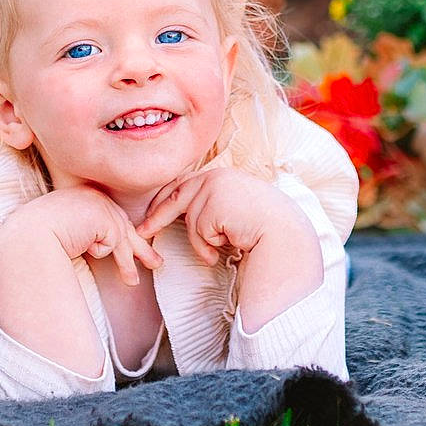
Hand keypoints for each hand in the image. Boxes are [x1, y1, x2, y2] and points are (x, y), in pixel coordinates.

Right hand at [8, 186, 164, 287]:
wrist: (29, 233)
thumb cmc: (38, 237)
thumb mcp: (67, 231)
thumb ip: (86, 233)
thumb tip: (103, 246)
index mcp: (84, 197)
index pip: (111, 217)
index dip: (126, 236)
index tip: (137, 251)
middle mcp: (94, 196)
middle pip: (124, 225)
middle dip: (140, 247)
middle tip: (156, 263)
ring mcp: (101, 204)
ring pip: (122, 238)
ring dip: (129, 263)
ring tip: (132, 282)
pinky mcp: (105, 217)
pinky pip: (112, 244)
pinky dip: (100, 252)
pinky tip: (88, 251)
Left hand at [135, 167, 295, 267]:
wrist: (284, 233)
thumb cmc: (265, 227)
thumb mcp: (235, 208)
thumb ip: (214, 204)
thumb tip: (186, 214)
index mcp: (221, 175)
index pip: (183, 184)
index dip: (164, 199)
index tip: (151, 214)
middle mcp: (215, 176)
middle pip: (175, 195)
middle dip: (155, 216)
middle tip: (141, 232)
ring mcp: (214, 187)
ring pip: (190, 220)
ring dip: (202, 242)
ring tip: (220, 250)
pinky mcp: (214, 203)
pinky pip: (198, 231)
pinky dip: (209, 245)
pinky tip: (230, 243)